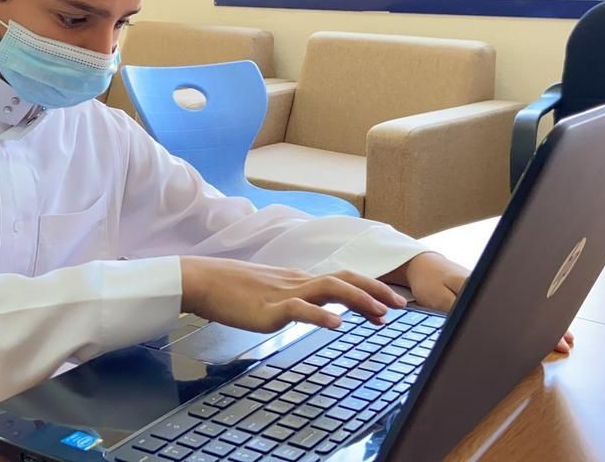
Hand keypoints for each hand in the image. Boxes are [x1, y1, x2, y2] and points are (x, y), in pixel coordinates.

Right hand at [179, 256, 407, 332]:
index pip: (343, 278)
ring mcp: (285, 294)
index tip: (391, 304)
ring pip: (330, 289)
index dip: (370, 289)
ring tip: (380, 314)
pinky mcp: (270, 310)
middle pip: (346, 279)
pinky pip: (300, 310)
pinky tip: (336, 326)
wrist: (204, 281)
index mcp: (300, 280)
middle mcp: (299, 282)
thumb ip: (298, 301)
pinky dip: (321, 316)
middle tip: (400, 307)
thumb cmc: (234, 290)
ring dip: (359, 300)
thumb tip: (320, 310)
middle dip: (376, 292)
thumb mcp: (273, 294)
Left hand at [388, 252, 575, 354]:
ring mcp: (494, 287)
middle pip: (528, 304)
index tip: (553, 335)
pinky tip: (544, 325)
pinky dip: (532, 315)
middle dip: (549, 323)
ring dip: (544, 320)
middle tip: (567, 341)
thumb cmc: (429, 281)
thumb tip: (482, 328)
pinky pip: (516, 303)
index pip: (516, 306)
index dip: (536, 322)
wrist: (421, 264)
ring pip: (525, 304)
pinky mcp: (491, 290)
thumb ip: (459, 313)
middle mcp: (492, 284)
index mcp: (482, 285)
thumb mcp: (438, 299)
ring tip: (565, 337)